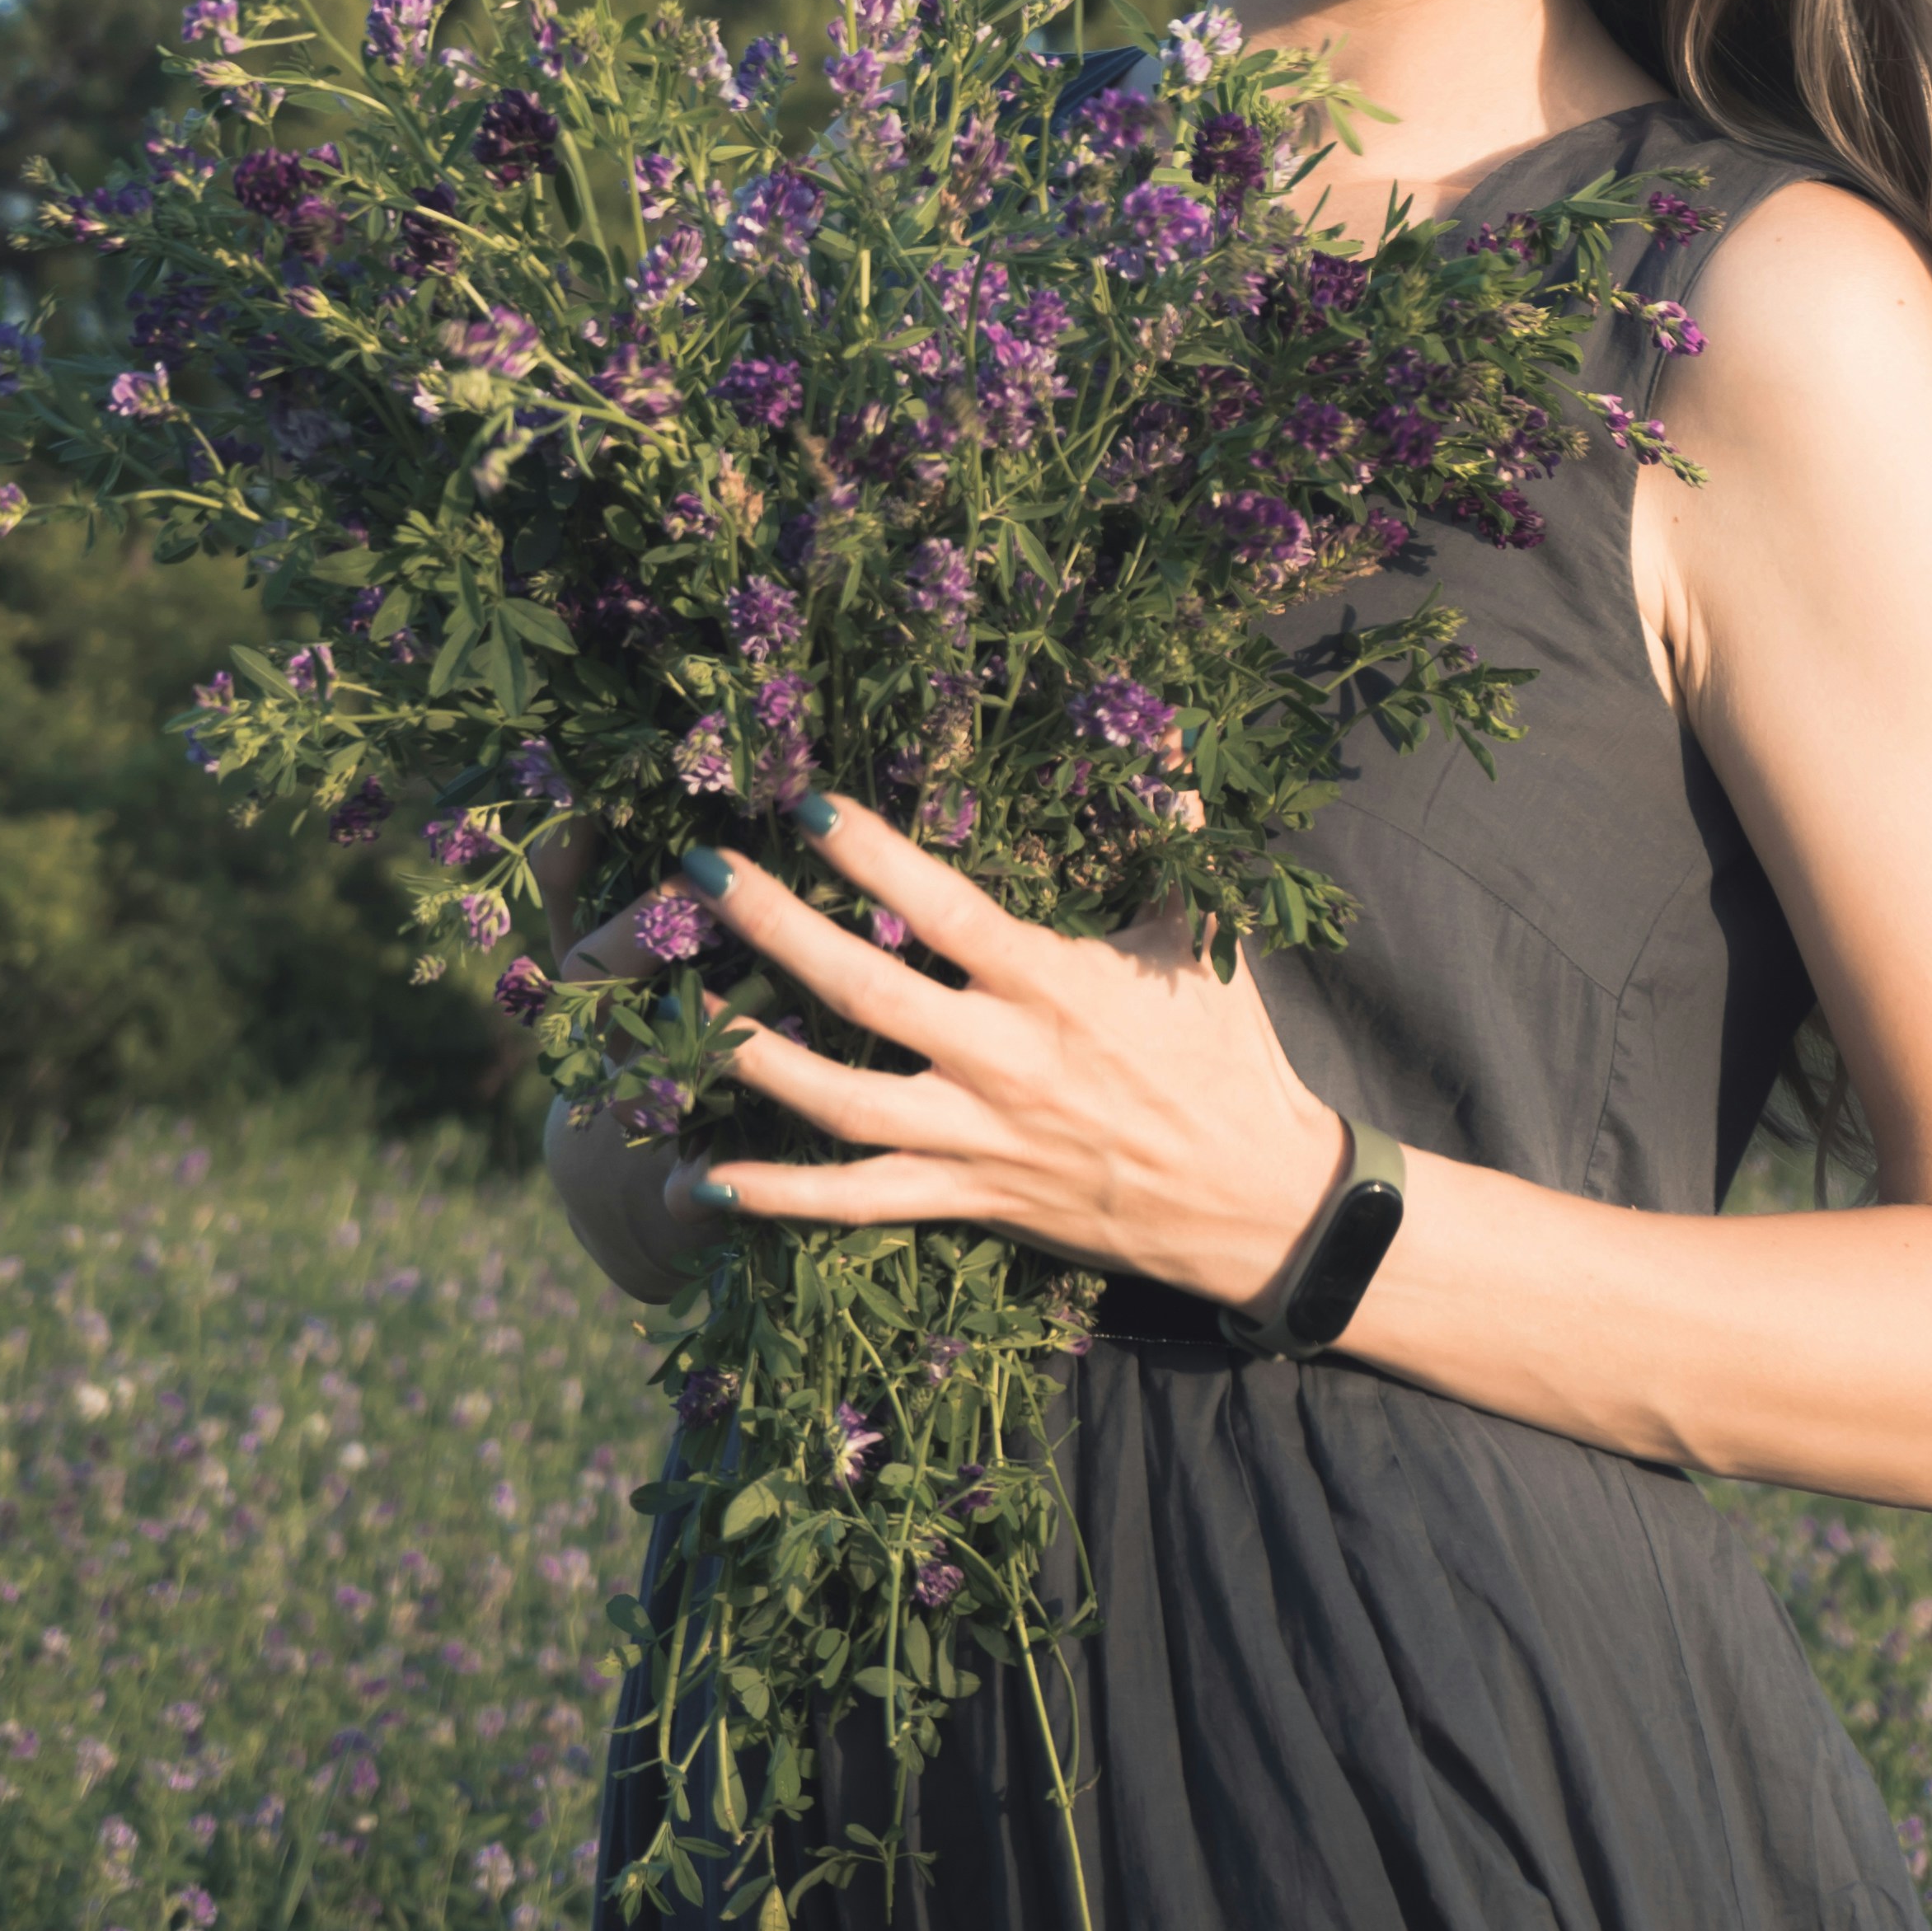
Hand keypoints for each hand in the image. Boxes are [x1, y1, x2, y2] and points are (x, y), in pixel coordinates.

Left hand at [556, 797, 1346, 1305]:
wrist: (1255, 1202)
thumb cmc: (1226, 1055)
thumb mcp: (1203, 936)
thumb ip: (1172, 832)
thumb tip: (1160, 728)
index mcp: (1055, 985)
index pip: (947, 912)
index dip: (875, 859)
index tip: (810, 805)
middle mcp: (1005, 1060)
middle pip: (867, 994)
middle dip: (775, 930)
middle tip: (701, 874)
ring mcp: (979, 1137)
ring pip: (841, 1101)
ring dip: (751, 1054)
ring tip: (676, 1007)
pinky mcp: (970, 1197)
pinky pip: (859, 1202)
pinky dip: (778, 1197)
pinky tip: (695, 1180)